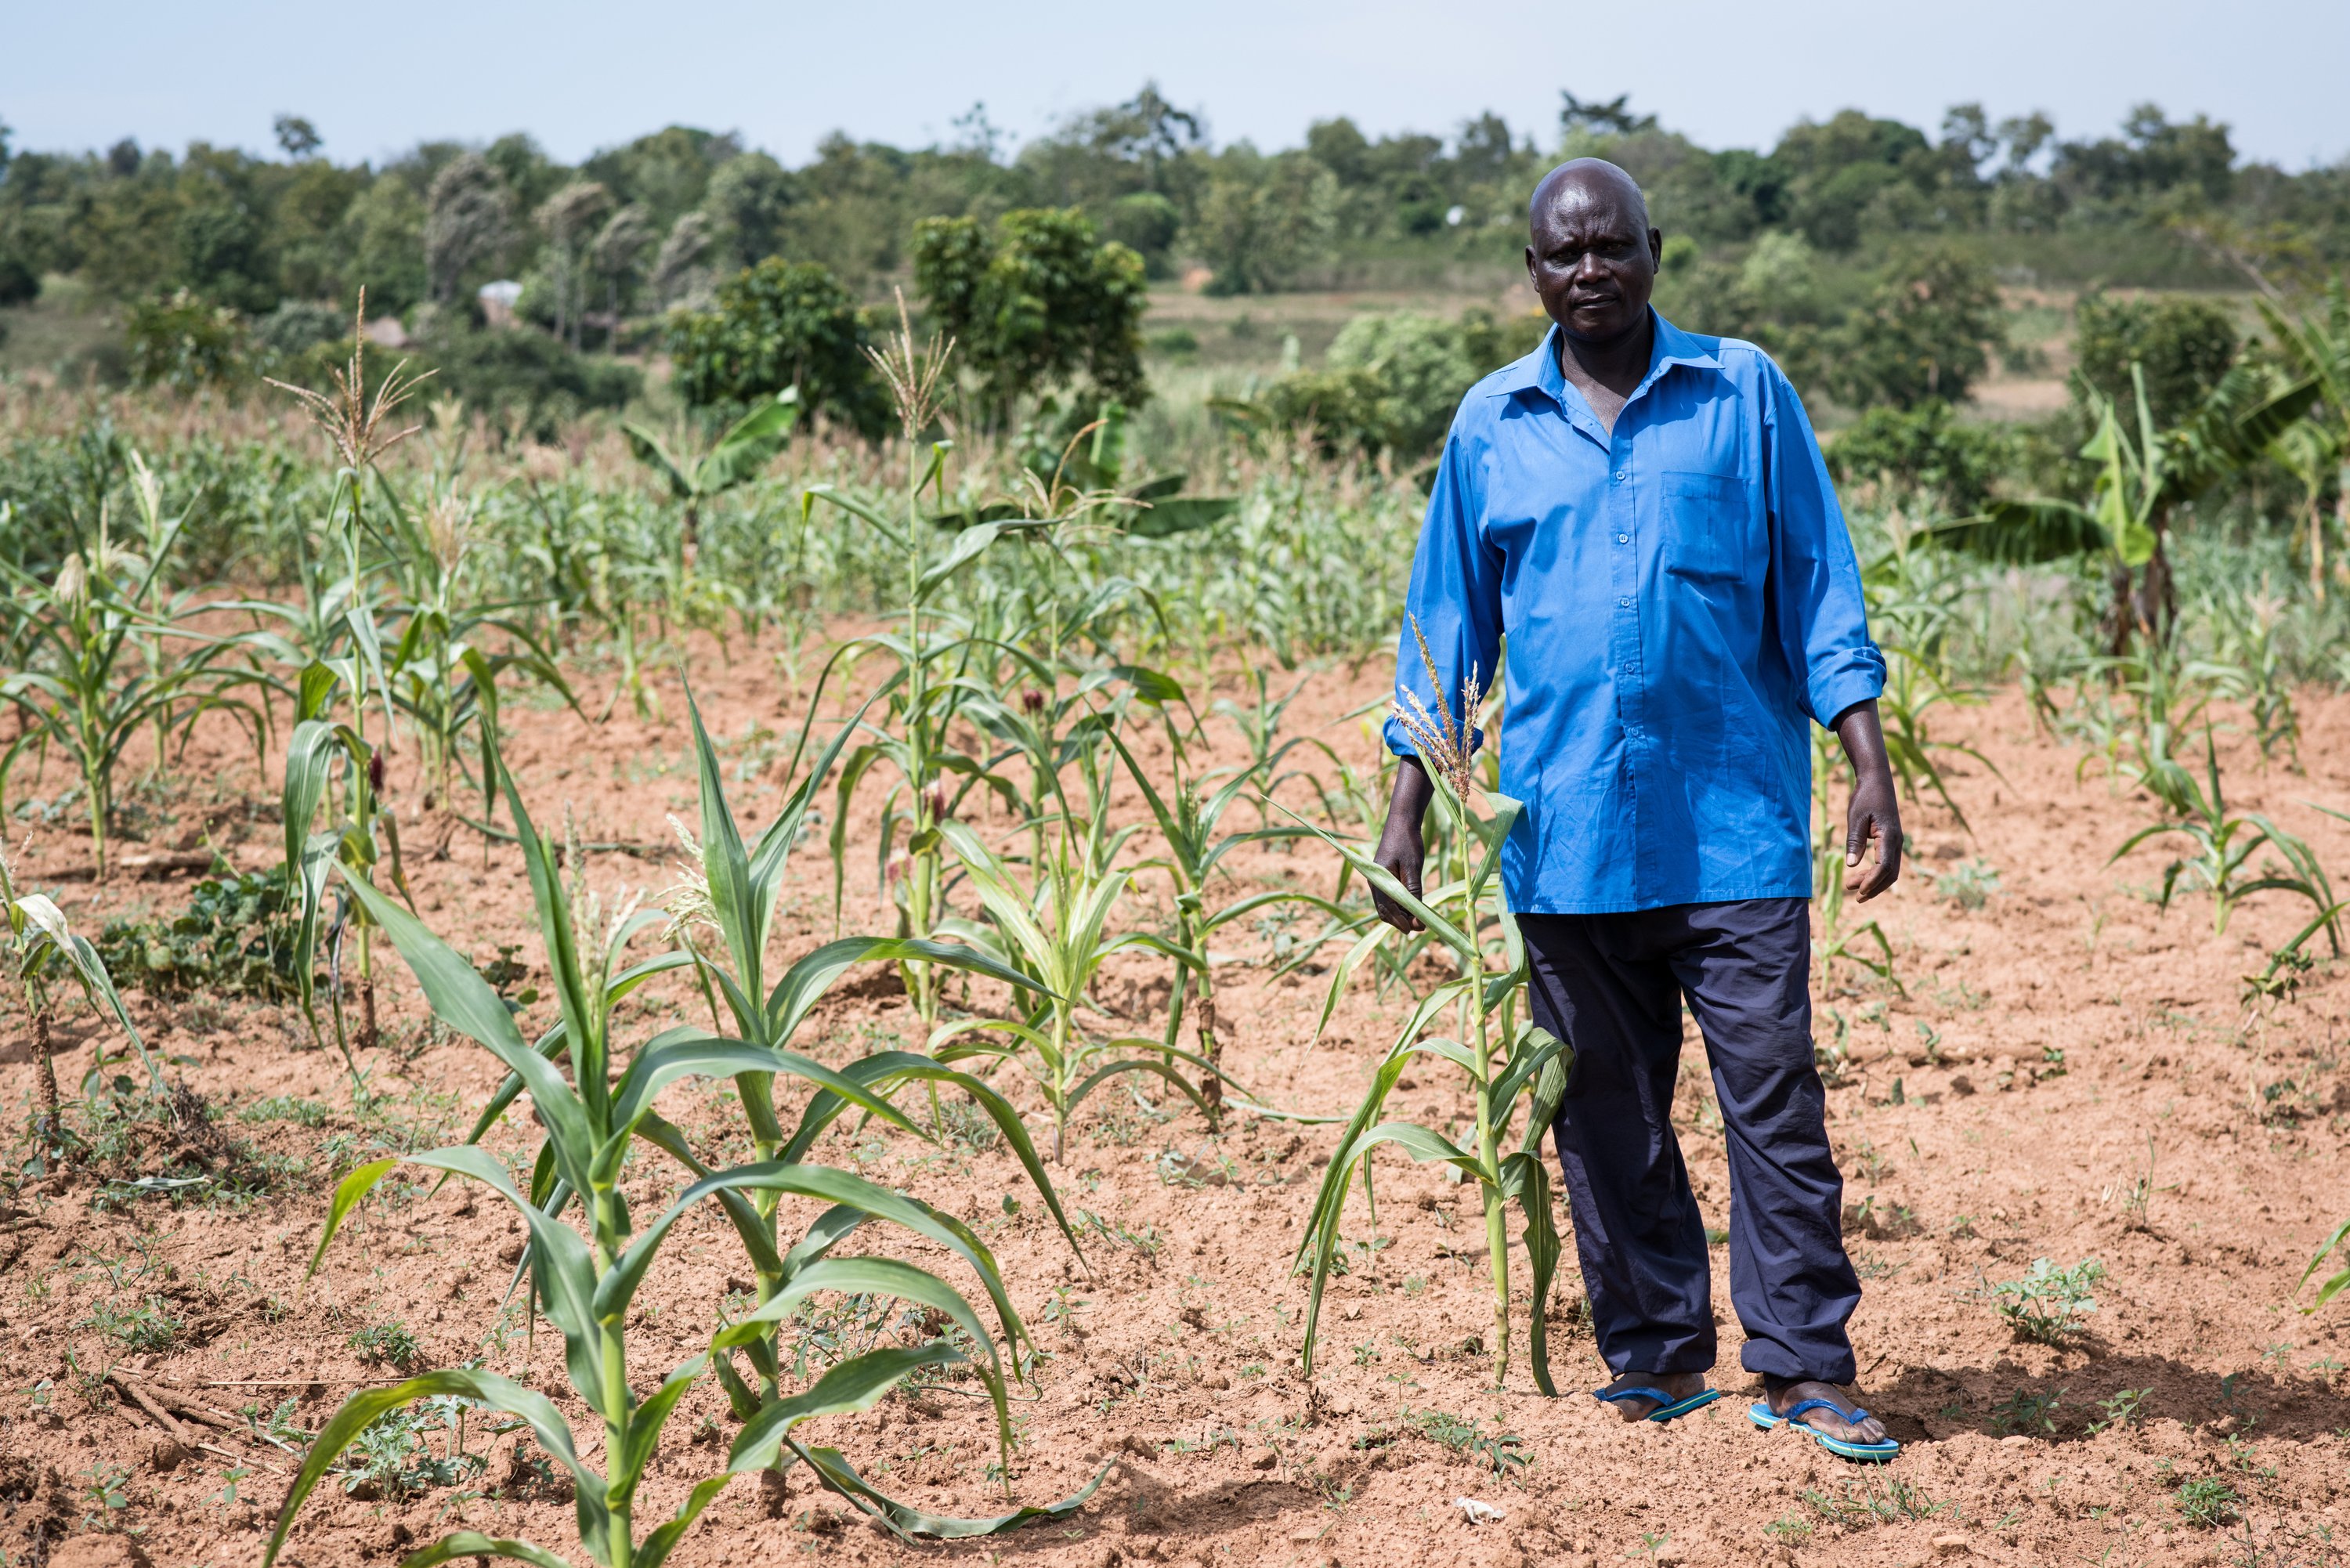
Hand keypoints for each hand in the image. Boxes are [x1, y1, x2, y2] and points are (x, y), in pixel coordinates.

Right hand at [1372, 758, 1433, 932]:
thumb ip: (1413, 891)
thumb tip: (1417, 914)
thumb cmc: (1408, 842)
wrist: (1401, 822)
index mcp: (1378, 879)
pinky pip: (1388, 898)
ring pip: (1385, 906)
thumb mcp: (1413, 868)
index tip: (1415, 929)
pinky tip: (1413, 909)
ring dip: (1400, 916)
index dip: (1401, 921)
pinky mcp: (1383, 878)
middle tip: (1419, 928)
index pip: (1387, 908)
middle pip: (1384, 911)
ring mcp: (1377, 881)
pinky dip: (1399, 907)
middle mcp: (1374, 882)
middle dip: (1400, 922)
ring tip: (1418, 922)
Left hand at [1844, 768, 1900, 900]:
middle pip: (1890, 873)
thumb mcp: (1856, 817)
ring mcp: (1896, 841)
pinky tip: (1859, 874)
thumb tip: (1851, 865)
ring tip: (1851, 886)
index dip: (1872, 881)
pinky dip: (1875, 872)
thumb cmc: (1865, 797)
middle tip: (1856, 898)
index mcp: (1890, 836)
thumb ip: (1854, 841)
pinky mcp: (1891, 840)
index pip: (1884, 866)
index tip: (1858, 892)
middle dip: (1874, 887)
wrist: (1877, 781)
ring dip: (1873, 881)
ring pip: (1890, 870)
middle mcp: (1897, 841)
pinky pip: (1887, 862)